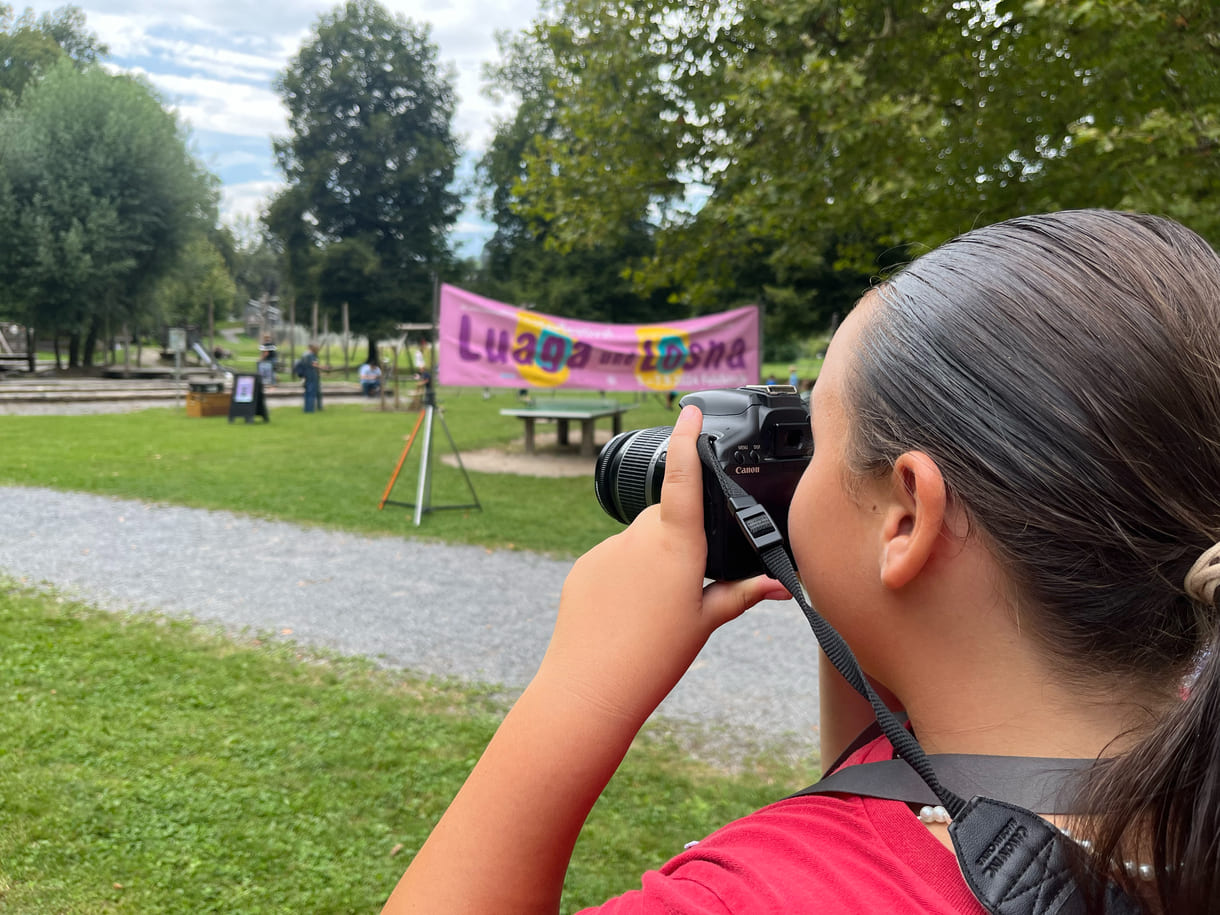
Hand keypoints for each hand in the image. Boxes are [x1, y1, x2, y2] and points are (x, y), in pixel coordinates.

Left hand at [538, 404, 790, 726]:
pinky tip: (625, 613)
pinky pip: (612, 559)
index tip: (689, 410)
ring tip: (652, 609)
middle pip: (665, 516)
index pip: (684, 476)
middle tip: (685, 584)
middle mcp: (640, 536)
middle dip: (678, 536)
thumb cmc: (657, 655)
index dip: (688, 438)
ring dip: (650, 559)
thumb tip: (782, 588)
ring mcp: (607, 549)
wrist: (591, 684)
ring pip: (637, 540)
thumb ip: (741, 595)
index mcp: (677, 544)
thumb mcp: (706, 621)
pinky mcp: (584, 566)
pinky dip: (623, 577)